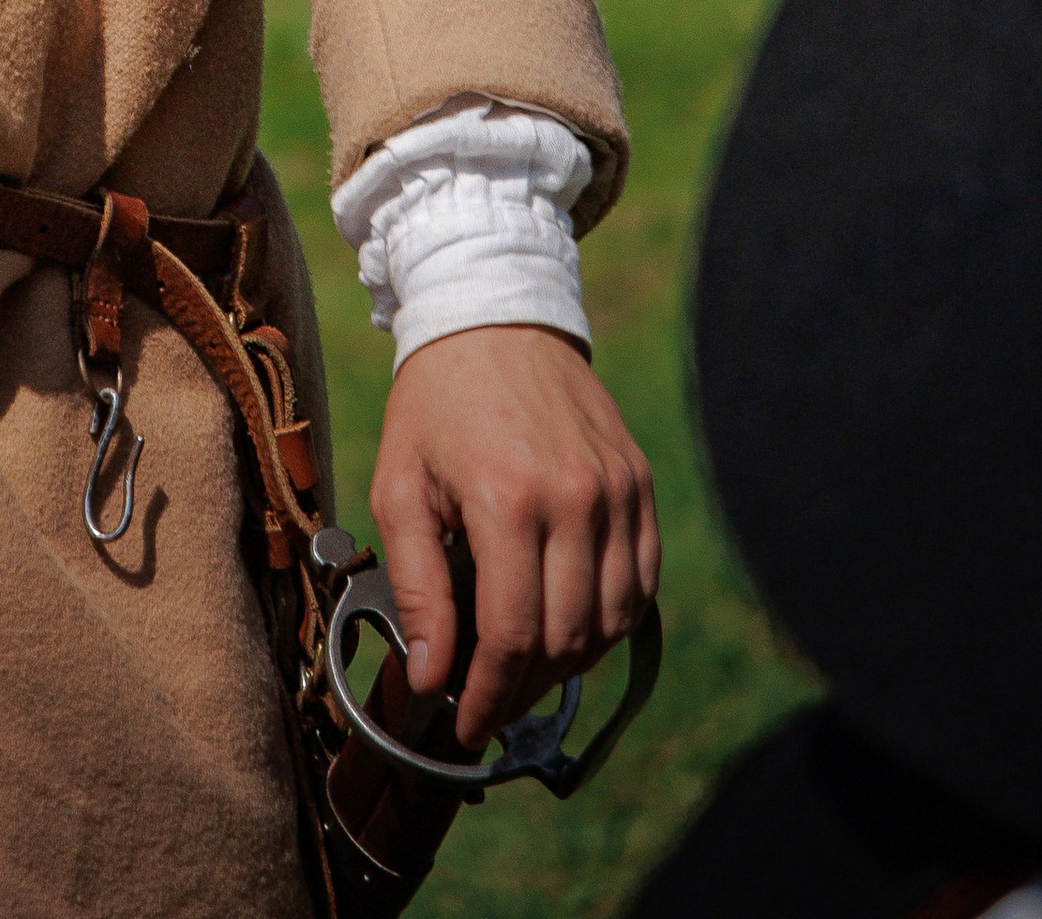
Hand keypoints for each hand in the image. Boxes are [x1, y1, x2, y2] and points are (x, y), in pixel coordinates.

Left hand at [367, 325, 658, 751]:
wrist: (495, 316)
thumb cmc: (435, 402)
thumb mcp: (399, 486)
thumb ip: (417, 587)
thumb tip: (431, 676)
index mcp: (506, 497)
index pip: (512, 634)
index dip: (488, 695)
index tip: (465, 725)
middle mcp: (575, 498)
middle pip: (565, 637)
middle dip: (523, 688)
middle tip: (488, 701)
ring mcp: (617, 491)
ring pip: (610, 621)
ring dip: (567, 662)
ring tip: (523, 668)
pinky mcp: (639, 484)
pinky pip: (641, 583)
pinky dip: (610, 621)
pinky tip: (570, 625)